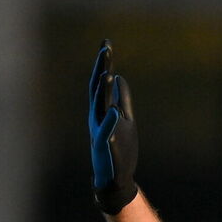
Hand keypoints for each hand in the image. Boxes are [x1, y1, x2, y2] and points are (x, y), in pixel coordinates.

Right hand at [89, 39, 138, 214]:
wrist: (114, 177)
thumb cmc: (119, 147)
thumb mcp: (124, 119)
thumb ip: (123, 99)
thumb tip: (119, 77)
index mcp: (102, 109)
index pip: (101, 82)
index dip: (104, 64)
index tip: (107, 44)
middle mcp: (97, 117)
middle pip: (97, 88)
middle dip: (101, 69)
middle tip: (105, 49)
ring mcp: (101, 130)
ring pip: (100, 107)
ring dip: (103, 90)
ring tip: (108, 73)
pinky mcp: (107, 146)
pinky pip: (107, 132)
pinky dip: (111, 121)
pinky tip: (115, 112)